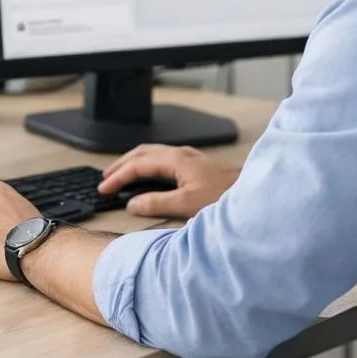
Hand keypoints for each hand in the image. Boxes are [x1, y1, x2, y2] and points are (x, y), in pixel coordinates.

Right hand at [98, 145, 238, 218]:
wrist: (252, 193)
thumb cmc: (224, 197)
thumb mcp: (187, 204)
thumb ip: (157, 203)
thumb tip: (133, 204)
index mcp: (175, 160)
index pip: (137, 165)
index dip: (118, 177)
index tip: (104, 189)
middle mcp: (180, 154)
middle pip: (141, 153)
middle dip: (121, 165)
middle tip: (105, 179)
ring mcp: (188, 157)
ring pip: (151, 153)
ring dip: (133, 162)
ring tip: (120, 174)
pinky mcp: (194, 164)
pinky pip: (161, 157)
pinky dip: (146, 164)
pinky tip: (148, 175)